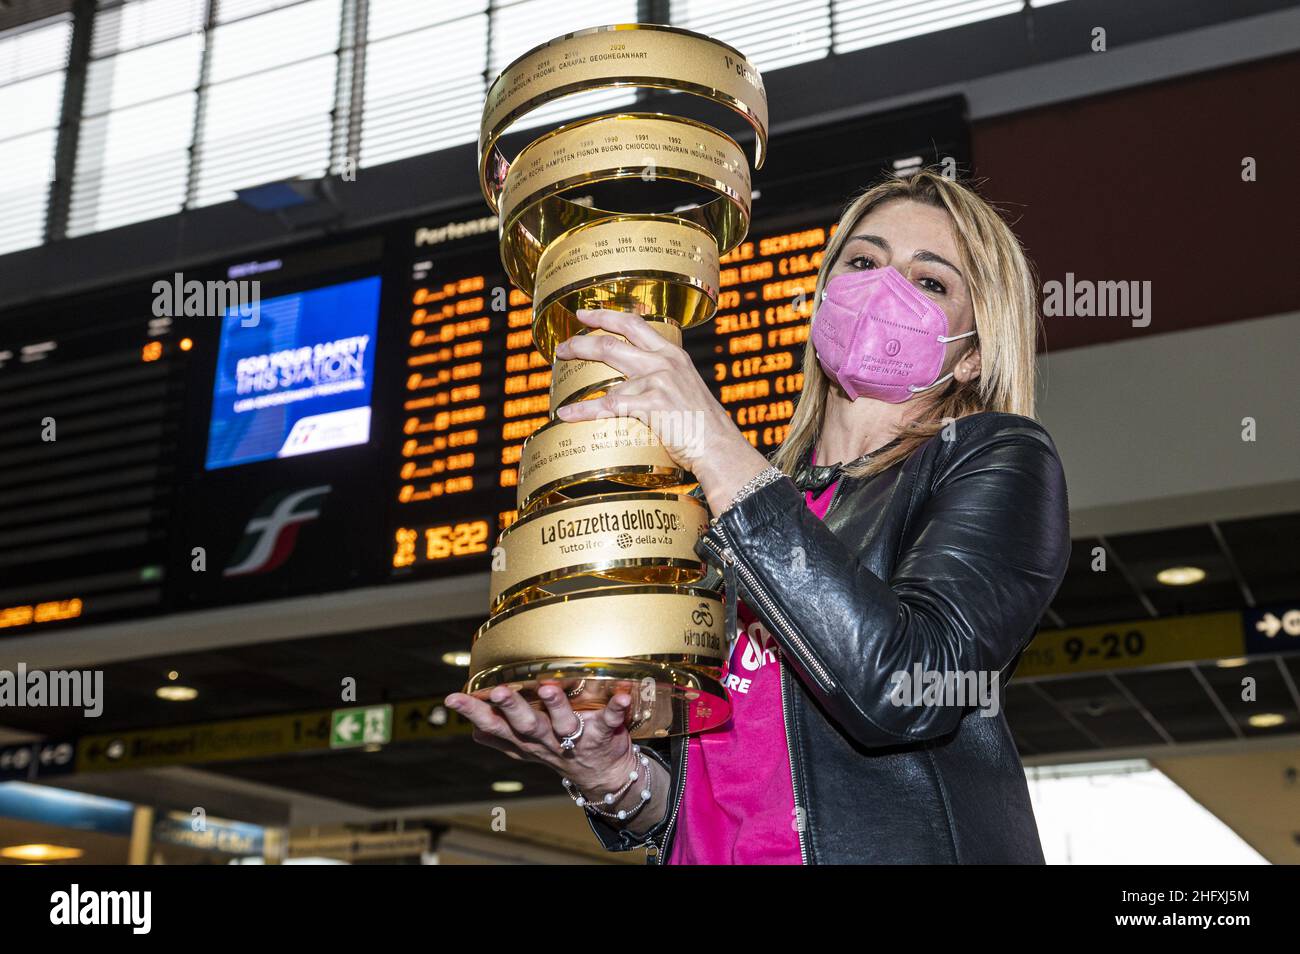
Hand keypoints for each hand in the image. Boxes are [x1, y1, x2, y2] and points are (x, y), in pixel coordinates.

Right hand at [445, 684, 638, 794]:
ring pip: (563, 724)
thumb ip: (504, 739)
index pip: (495, 726)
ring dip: (556, 707)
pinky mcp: (604, 735)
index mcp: (526, 740)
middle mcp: (548, 741)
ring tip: (547, 689)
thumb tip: (473, 732)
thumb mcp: (530, 749)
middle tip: (498, 692)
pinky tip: (619, 696)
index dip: (474, 713)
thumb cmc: (563, 751)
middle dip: (511, 709)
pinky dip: (615, 710)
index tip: (453, 698)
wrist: (606, 777)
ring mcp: (576, 740)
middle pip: (526, 726)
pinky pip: (610, 722)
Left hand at [552, 308, 748, 476]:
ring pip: (607, 374)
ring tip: (560, 394)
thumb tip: (635, 379)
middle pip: (613, 342)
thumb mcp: (685, 386)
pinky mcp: (652, 404)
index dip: (605, 316)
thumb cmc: (701, 424)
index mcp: (672, 354)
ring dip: (578, 382)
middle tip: (562, 347)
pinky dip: (583, 410)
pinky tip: (566, 414)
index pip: (634, 324)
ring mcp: (659, 381)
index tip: (584, 314)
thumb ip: (663, 375)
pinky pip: (608, 405)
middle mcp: (665, 362)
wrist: (718, 446)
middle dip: (582, 341)